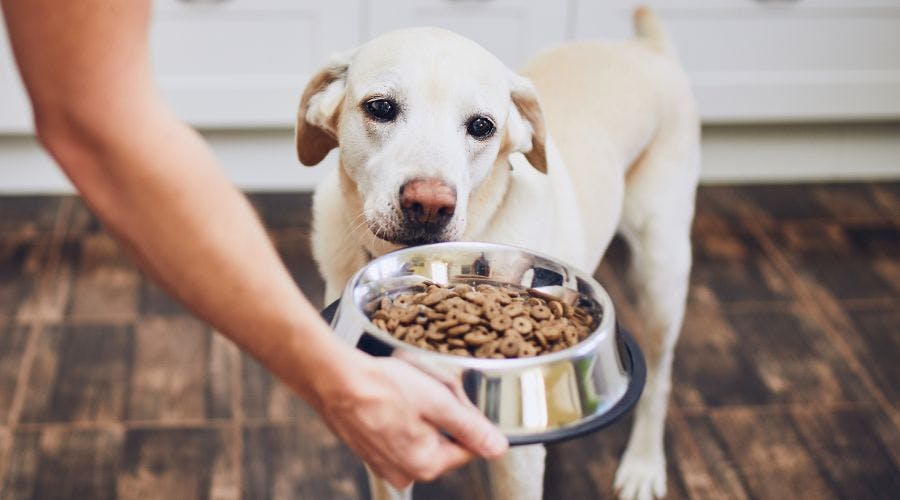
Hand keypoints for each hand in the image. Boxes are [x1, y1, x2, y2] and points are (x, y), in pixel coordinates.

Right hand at [311, 353, 508, 488]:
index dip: (465, 416)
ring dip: (420, 411)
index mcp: (426, 465)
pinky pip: (398, 431)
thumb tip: (498, 448)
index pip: (468, 446)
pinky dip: (398, 413)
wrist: (333, 379)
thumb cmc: (382, 387)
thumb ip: (471, 428)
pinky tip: (389, 395)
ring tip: (404, 389)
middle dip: (441, 412)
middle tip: (426, 387)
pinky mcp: (369, 449)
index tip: (450, 396)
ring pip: (421, 434)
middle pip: (444, 439)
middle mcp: (404, 471)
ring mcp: (384, 462)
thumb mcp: (438, 401)